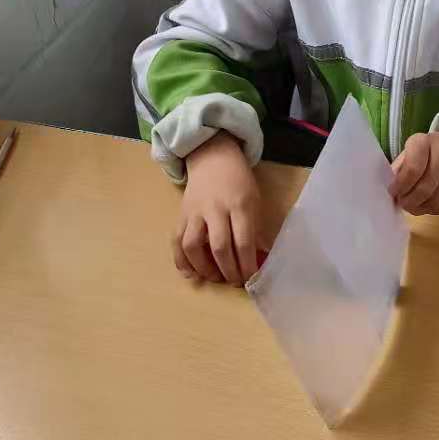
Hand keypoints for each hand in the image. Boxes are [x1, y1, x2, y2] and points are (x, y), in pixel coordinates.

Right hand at [175, 134, 263, 285]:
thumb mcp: (255, 201)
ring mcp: (195, 212)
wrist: (212, 158)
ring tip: (214, 278)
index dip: (247, 264)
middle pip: (219, 246)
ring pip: (193, 245)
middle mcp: (215, 209)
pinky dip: (181, 260)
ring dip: (203, 268)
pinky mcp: (181, 215)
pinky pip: (177, 240)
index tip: (252, 279)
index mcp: (239, 204)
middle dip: (228, 270)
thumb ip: (256, 230)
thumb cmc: (239, 182)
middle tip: (235, 282)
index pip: (243, 240)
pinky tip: (190, 273)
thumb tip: (261, 260)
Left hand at [390, 130, 438, 215]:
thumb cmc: (429, 151)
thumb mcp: (411, 151)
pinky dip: (430, 210)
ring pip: (434, 201)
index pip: (412, 169)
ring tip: (411, 206)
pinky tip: (424, 204)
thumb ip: (400, 168)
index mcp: (425, 142)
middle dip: (408, 201)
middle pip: (424, 188)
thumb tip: (391, 191)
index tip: (393, 192)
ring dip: (418, 208)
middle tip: (401, 203)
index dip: (400, 185)